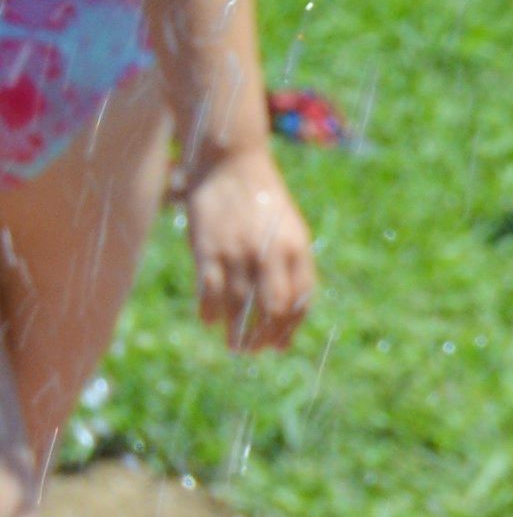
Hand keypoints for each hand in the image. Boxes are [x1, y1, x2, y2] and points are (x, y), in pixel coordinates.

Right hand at [183, 145, 313, 350]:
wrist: (232, 165)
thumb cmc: (261, 201)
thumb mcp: (286, 229)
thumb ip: (288, 263)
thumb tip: (284, 306)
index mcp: (297, 248)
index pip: (300, 299)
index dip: (290, 328)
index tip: (278, 346)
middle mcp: (271, 253)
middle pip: (273, 308)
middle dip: (265, 337)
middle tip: (253, 350)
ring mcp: (239, 252)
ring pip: (240, 305)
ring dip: (237, 332)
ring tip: (234, 346)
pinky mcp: (209, 249)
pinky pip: (210, 291)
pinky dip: (210, 312)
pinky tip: (209, 322)